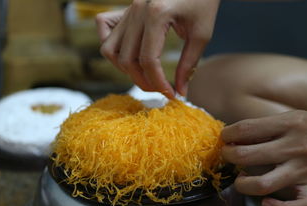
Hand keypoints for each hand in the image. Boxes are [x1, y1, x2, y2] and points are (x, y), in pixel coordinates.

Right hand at [95, 0, 220, 97]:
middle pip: (127, 60)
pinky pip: (104, 28)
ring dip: (125, 69)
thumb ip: (188, 65)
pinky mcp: (125, 8)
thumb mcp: (201, 35)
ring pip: (110, 49)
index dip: (158, 83)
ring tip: (145, 75)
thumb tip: (180, 92)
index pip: (149, 60)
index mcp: (157, 14)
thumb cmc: (203, 3)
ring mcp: (128, 8)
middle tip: (160, 89)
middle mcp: (137, 10)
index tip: (170, 95)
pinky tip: (129, 53)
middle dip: (143, 81)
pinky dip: (111, 44)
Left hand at [221, 110, 306, 205]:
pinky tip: (266, 202)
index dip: (228, 134)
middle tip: (228, 155)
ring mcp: (303, 171)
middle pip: (247, 156)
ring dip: (243, 184)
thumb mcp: (291, 117)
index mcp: (288, 125)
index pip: (246, 129)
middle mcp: (294, 148)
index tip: (225, 137)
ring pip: (264, 184)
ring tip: (240, 179)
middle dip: (229, 156)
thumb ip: (264, 127)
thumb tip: (233, 137)